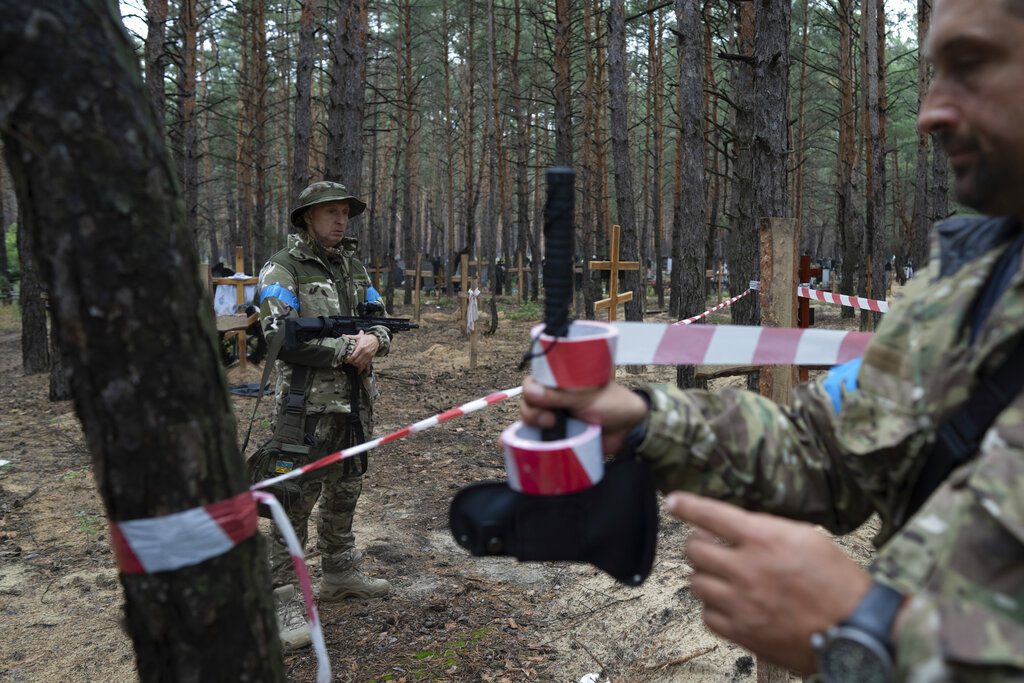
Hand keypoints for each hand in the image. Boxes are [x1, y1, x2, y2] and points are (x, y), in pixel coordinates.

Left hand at [343, 331, 378, 371]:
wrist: (376, 340)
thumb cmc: (366, 338)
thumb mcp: (358, 336)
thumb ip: (350, 337)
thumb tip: (343, 335)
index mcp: (361, 347)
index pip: (354, 356)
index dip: (349, 359)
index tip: (346, 360)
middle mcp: (365, 353)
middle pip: (356, 361)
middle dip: (351, 363)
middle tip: (347, 362)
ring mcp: (368, 356)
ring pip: (360, 364)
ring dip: (355, 365)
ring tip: (352, 364)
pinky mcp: (370, 359)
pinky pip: (366, 366)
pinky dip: (362, 369)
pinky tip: (359, 372)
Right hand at [520, 376, 648, 453]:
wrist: (629, 427)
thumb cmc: (611, 403)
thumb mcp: (585, 397)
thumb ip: (559, 395)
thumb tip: (530, 392)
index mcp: (559, 382)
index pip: (532, 382)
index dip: (530, 391)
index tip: (539, 399)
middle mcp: (553, 399)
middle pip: (527, 403)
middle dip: (531, 412)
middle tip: (550, 419)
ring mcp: (554, 418)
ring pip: (529, 421)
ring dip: (532, 425)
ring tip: (551, 428)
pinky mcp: (557, 437)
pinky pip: (537, 439)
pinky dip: (528, 442)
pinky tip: (521, 445)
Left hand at [667, 492, 871, 673]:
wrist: (855, 630)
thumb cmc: (838, 581)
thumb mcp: (807, 537)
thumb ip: (767, 529)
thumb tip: (738, 527)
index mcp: (764, 539)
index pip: (711, 515)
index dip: (687, 506)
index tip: (673, 501)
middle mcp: (746, 569)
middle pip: (694, 549)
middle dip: (699, 544)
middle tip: (711, 546)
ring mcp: (741, 603)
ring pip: (696, 582)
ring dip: (706, 576)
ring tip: (726, 577)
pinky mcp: (742, 632)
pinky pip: (707, 615)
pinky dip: (714, 607)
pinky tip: (731, 603)